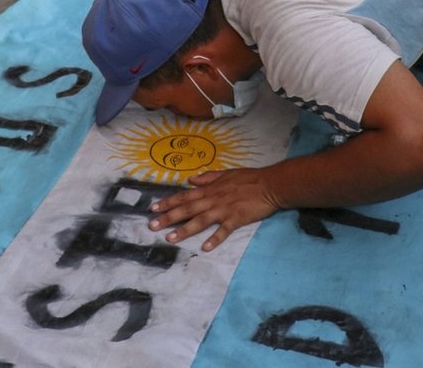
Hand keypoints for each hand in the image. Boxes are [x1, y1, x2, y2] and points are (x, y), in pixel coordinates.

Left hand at [148, 168, 281, 251]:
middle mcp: (213, 199)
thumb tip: (191, 180)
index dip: (168, 202)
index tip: (153, 208)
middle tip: (152, 226)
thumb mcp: (226, 173)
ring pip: (200, 220)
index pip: (185, 196)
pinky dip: (214, 238)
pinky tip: (205, 247)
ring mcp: (224, 209)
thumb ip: (208, 178)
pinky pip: (223, 230)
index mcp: (210, 189)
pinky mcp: (236, 219)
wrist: (270, 184)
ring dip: (184, 229)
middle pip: (187, 208)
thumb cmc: (249, 178)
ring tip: (170, 238)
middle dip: (168, 217)